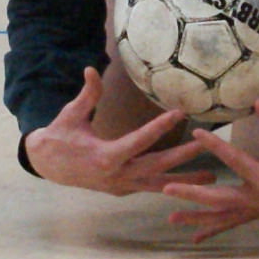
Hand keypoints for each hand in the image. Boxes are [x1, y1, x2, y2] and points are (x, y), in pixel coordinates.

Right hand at [22, 66, 208, 195]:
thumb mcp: (71, 114)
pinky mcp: (122, 190)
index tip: (180, 113)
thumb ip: (88, 94)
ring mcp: (120, 186)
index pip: (139, 140)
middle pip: (156, 166)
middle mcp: (116, 175)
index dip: (160, 126)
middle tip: (207, 144)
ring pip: (158, 184)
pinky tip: (189, 184)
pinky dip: (170, 186)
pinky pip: (150, 188)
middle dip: (183, 156)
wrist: (46, 165)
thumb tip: (92, 68)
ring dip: (185, 181)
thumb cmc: (60, 136)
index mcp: (105, 156)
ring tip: (212, 178)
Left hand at [157, 96, 258, 241]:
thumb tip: (257, 102)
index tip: (196, 132)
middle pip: (221, 199)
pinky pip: (234, 223)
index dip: (215, 145)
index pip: (236, 161)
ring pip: (224, 217)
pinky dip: (215, 229)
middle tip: (167, 189)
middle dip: (192, 194)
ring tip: (171, 220)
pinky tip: (195, 237)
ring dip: (198, 219)